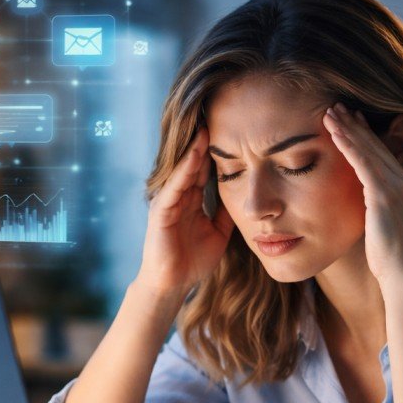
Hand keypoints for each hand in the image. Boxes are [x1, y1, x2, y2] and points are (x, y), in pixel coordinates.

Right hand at [136, 128, 234, 298]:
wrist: (173, 284)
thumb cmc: (193, 260)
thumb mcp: (219, 232)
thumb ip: (225, 213)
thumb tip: (242, 196)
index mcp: (191, 200)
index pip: (204, 170)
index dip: (217, 152)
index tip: (232, 133)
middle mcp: (178, 197)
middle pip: (193, 164)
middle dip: (204, 144)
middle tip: (217, 119)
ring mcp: (168, 202)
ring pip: (182, 171)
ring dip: (193, 151)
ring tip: (205, 130)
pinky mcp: (160, 212)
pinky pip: (173, 188)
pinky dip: (183, 172)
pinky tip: (193, 158)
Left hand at [323, 103, 402, 284]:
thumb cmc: (391, 260)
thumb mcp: (383, 226)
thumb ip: (375, 208)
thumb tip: (360, 205)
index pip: (383, 155)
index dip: (366, 136)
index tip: (352, 121)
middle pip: (376, 146)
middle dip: (356, 125)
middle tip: (337, 106)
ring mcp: (397, 187)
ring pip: (369, 150)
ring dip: (348, 129)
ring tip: (330, 112)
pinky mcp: (384, 195)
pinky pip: (363, 163)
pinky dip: (349, 146)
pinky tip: (335, 133)